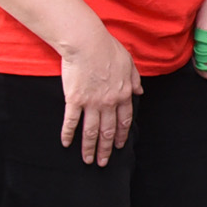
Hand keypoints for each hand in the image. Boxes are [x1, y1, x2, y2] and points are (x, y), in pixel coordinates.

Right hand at [59, 24, 142, 165]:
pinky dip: (69, 134)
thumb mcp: (129, 63)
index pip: (124, 120)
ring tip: (88, 161)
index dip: (122, 135)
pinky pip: (71, 122)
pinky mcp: (74, 100)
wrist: (88, 43)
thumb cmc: (108, 49)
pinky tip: (66, 144)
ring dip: (90, 148)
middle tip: (103, 163)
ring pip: (91, 131)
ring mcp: (91, 103)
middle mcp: (109, 102)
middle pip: (108, 131)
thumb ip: (134, 80)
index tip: (120, 146)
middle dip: (106, 149)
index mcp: (123, 94)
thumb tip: (139, 93)